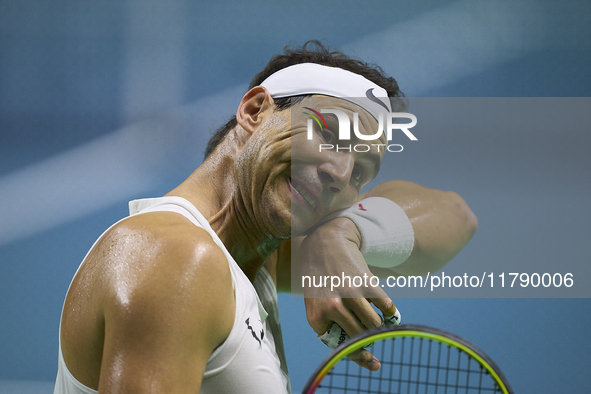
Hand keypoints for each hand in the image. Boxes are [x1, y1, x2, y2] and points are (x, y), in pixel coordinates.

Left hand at [299, 217, 397, 370]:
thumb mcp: (314, 303)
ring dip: (378, 328)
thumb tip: (363, 351)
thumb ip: (331, 325)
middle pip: (359, 339)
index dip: (354, 352)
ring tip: (377, 326)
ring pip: (374, 325)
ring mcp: (350, 294)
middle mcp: (332, 308)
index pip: (339, 346)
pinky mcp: (366, 282)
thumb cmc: (319, 278)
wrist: (325, 242)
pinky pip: (386, 307)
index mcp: (316, 317)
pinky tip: (389, 314)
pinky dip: (391, 314)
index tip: (370, 361)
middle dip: (368, 347)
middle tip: (374, 353)